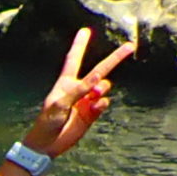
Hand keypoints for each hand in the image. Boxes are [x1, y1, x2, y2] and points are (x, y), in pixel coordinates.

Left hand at [29, 27, 133, 156]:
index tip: (85, 30)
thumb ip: (79, 90)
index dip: (80, 45)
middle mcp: (78, 89)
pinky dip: (101, 104)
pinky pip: (103, 103)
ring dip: (103, 88)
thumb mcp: (59, 104)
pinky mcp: (91, 114)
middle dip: (114, 58)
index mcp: (66, 83)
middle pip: (100, 70)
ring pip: (104, 87)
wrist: (46, 145)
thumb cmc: (47, 122)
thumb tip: (97, 78)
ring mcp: (86, 101)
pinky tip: (93, 109)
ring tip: (94, 95)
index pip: (74, 59)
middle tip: (129, 46)